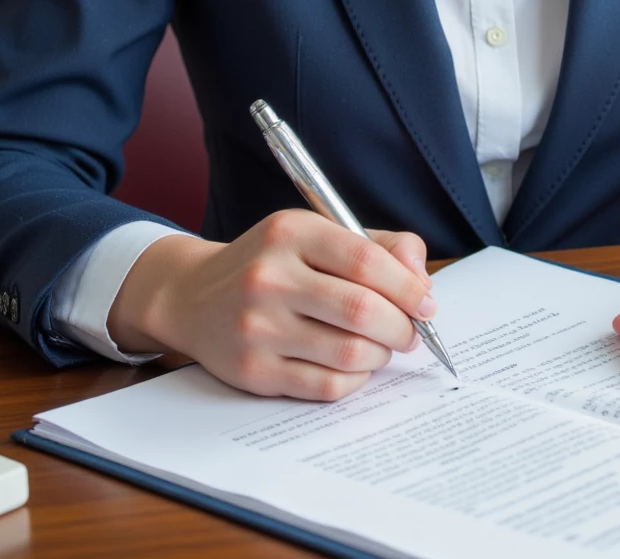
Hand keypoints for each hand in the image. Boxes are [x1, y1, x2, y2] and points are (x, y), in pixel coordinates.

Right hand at [107, 209, 434, 400]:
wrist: (192, 297)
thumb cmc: (272, 263)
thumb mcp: (317, 235)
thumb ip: (379, 247)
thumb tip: (423, 282)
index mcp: (291, 232)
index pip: (367, 261)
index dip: (409, 288)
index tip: (427, 304)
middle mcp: (270, 277)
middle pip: (362, 311)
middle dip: (401, 327)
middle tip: (410, 332)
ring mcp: (257, 327)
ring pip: (349, 354)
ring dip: (380, 355)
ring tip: (380, 346)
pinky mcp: (252, 372)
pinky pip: (325, 387)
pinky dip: (354, 380)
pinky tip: (352, 366)